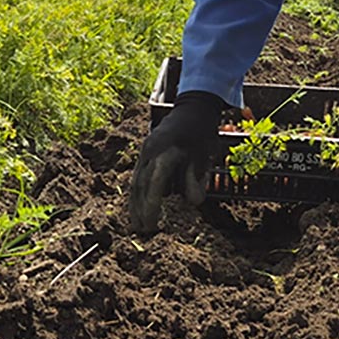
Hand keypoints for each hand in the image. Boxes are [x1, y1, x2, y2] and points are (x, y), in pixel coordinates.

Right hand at [129, 91, 224, 233]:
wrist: (194, 106)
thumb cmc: (202, 130)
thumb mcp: (204, 153)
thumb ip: (197, 176)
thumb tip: (194, 202)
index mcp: (164, 149)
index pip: (154, 182)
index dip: (151, 204)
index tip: (151, 224)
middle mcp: (149, 151)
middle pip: (139, 184)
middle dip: (139, 209)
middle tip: (142, 231)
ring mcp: (145, 151)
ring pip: (135, 182)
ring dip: (134, 204)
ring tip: (136, 225)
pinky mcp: (145, 153)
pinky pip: (138, 177)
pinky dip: (137, 194)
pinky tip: (137, 208)